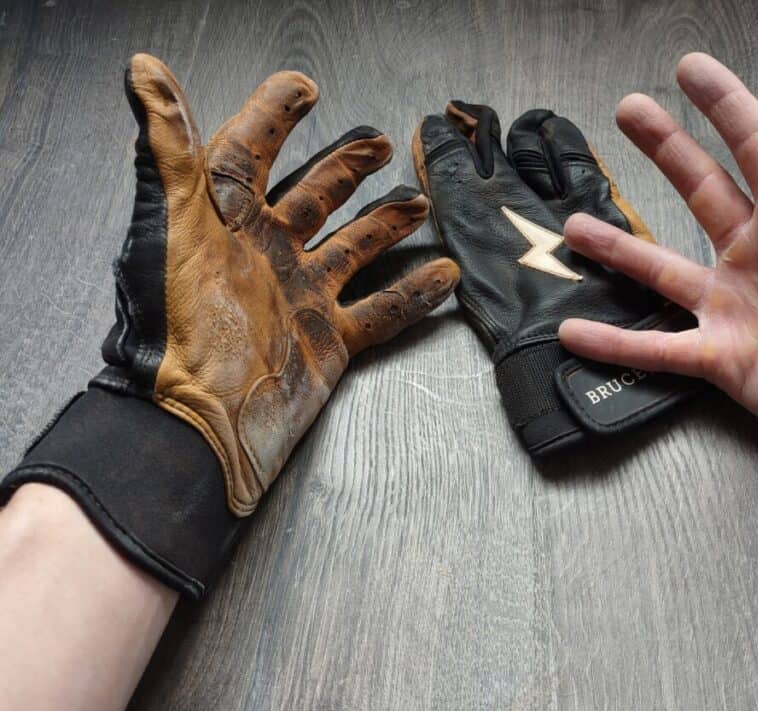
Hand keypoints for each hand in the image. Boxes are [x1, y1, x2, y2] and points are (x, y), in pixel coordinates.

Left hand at [0, 54, 458, 597]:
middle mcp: (266, 253)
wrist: (195, 422)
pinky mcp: (328, 340)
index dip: (274, 115)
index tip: (303, 89)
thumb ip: (167, 149)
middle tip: (377, 142)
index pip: (250, 150)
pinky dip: (414, 294)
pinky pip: (380, 312)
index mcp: (226, 220)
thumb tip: (144, 73)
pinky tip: (444, 275)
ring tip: (418, 201)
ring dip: (386, 223)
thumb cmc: (174, 327)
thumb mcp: (170, 225)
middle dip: (345, 166)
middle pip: (313, 196)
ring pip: (354, 248)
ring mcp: (300, 296)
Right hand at [558, 30, 757, 467]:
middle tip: (627, 113)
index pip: (752, 142)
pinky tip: (576, 332)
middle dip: (665, 148)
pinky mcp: (725, 359)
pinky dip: (616, 344)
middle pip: (701, 189)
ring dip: (618, 248)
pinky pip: (658, 349)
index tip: (688, 69)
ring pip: (663, 269)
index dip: (721, 103)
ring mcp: (738, 308)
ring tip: (573, 225)